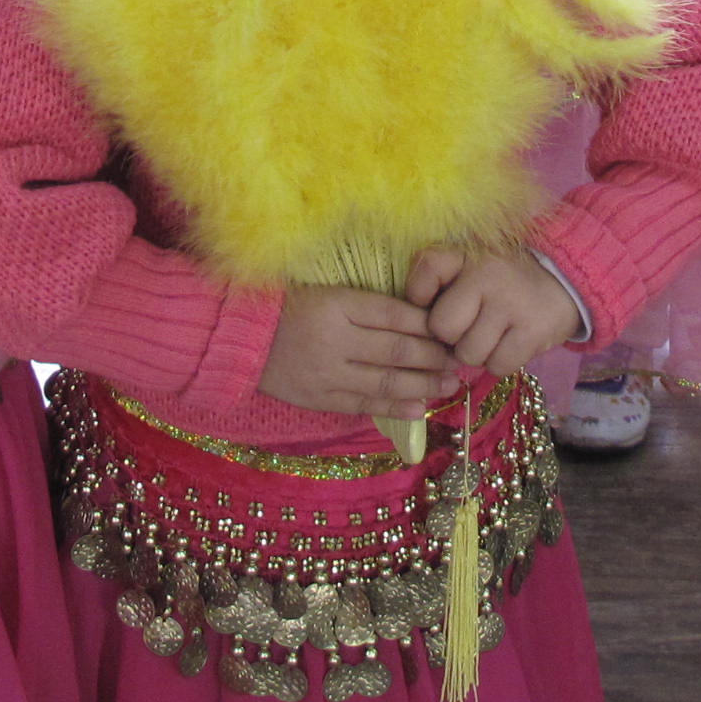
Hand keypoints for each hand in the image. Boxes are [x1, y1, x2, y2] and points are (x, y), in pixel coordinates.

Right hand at [258, 285, 459, 420]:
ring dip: (423, 385)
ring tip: (449, 385)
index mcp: (337, 304)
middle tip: (459, 359)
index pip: (395, 314)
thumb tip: (417, 319)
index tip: (451, 329)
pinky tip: (420, 408)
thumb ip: (367, 306)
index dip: (428, 324)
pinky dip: (394, 409)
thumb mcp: (327, 292)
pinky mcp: (319, 398)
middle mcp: (335, 339)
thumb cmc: (289, 307)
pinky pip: (364, 405)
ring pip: (386, 381)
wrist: (240, 339)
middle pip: (397, 349)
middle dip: (434, 356)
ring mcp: (327, 373)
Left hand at [403, 243, 582, 375]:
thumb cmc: (503, 281)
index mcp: (468, 254)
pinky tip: (509, 345)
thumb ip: (437, 279)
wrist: (565, 283)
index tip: (433, 302)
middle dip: (451, 336)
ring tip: (492, 335)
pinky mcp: (533, 332)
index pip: (426, 268)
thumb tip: (413, 317)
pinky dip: (500, 362)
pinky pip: (497, 366)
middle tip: (469, 326)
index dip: (420, 295)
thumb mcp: (471, 265)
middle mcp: (488, 275)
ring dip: (476, 353)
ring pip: (468, 354)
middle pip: (443, 327)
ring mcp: (511, 304)